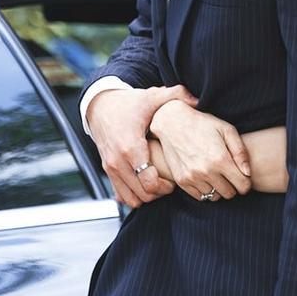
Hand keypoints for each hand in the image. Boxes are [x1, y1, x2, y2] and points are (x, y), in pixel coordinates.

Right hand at [87, 85, 196, 207]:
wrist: (99, 105)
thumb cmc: (127, 103)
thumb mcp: (151, 96)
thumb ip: (176, 96)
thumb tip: (197, 100)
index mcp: (131, 147)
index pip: (149, 182)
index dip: (166, 186)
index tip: (174, 178)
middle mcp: (118, 162)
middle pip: (143, 194)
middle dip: (160, 192)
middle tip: (170, 182)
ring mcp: (110, 168)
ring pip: (131, 199)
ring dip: (147, 196)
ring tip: (158, 183)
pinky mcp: (107, 171)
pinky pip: (120, 195)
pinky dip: (133, 194)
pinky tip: (144, 183)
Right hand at [150, 101, 251, 201]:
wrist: (173, 122)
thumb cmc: (203, 124)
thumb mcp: (227, 130)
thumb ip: (241, 152)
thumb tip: (248, 173)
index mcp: (221, 159)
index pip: (243, 186)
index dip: (246, 183)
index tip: (243, 176)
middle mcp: (206, 171)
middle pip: (229, 194)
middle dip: (233, 186)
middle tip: (229, 175)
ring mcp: (192, 177)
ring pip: (214, 197)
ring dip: (218, 188)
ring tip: (216, 174)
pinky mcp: (181, 181)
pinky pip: (200, 196)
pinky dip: (205, 190)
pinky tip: (205, 177)